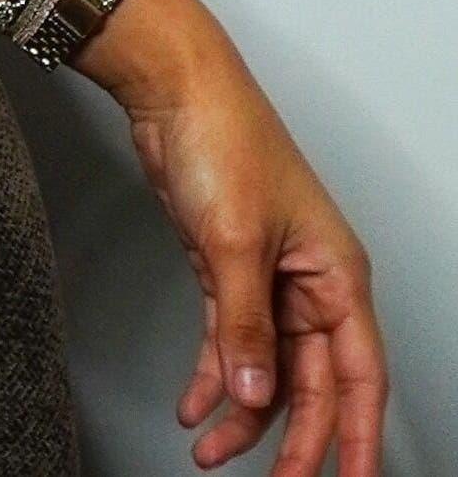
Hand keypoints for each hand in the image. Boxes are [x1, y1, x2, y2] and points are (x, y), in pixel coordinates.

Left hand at [100, 0, 387, 474]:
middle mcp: (311, 284)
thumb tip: (260, 392)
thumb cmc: (225, 144)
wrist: (174, 92)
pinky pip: (230, 338)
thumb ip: (247, 324)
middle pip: (311, 380)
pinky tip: (194, 405)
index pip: (359, 376)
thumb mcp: (235, 242)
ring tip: (206, 451)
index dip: (356, 433)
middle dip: (289, 435)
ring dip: (241, 410)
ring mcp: (269, 278)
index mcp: (337, 278)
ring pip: (266, 365)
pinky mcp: (226, 268)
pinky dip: (214, 373)